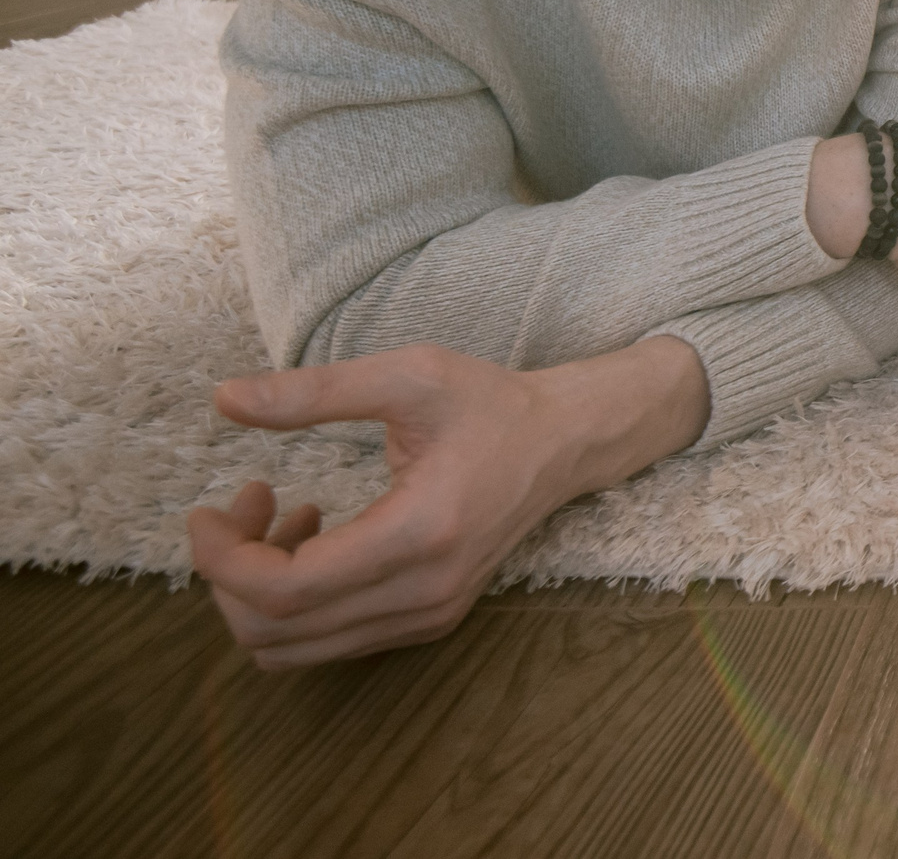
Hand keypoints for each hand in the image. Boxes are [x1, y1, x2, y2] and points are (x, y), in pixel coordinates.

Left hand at [186, 336, 708, 669]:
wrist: (563, 444)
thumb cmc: (490, 403)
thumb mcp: (409, 375)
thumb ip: (315, 390)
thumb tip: (225, 399)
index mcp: (420, 533)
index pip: (286, 590)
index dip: (221, 560)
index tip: (205, 509)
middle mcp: (423, 593)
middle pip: (275, 632)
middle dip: (228, 574)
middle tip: (241, 504)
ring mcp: (426, 616)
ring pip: (291, 650)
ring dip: (255, 593)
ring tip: (275, 520)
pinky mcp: (426, 621)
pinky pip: (324, 642)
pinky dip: (291, 604)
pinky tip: (311, 538)